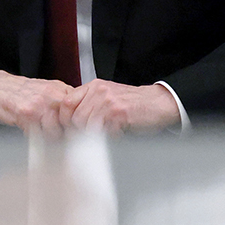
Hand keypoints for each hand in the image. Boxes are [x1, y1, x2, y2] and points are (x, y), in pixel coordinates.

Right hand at [0, 71, 74, 136]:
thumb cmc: (19, 90)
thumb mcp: (47, 88)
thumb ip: (63, 99)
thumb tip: (78, 115)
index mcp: (60, 89)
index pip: (80, 112)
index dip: (77, 124)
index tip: (74, 129)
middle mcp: (52, 96)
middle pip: (70, 124)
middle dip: (65, 132)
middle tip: (58, 133)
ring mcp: (40, 105)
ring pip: (56, 131)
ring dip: (50, 136)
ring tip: (42, 132)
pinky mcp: (27, 115)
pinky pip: (38, 133)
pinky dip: (35, 136)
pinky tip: (30, 129)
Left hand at [61, 80, 180, 133]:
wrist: (159, 102)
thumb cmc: (133, 103)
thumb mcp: (106, 96)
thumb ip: (88, 104)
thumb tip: (68, 122)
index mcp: (93, 87)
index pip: (65, 103)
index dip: (65, 119)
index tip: (71, 129)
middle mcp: (99, 91)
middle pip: (75, 117)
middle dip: (80, 131)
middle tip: (91, 137)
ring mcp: (109, 101)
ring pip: (87, 125)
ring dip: (95, 135)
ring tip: (106, 135)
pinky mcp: (120, 113)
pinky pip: (104, 131)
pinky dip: (109, 137)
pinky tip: (118, 134)